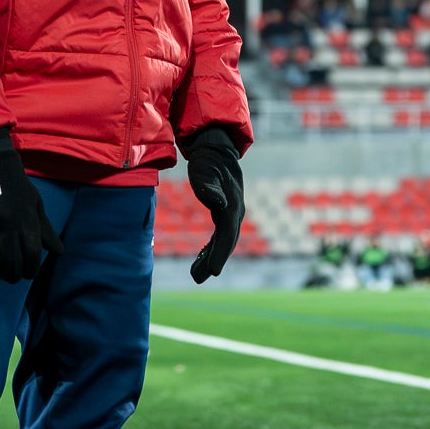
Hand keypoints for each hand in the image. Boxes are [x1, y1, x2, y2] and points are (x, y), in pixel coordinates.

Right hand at [0, 127, 62, 280]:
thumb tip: (59, 252)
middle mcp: (7, 225)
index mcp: (26, 219)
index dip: (31, 269)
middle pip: (11, 263)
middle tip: (14, 277)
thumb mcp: (35, 203)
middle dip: (14, 275)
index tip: (29, 273)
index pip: (31, 254)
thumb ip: (45, 230)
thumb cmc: (15, 183)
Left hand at [182, 128, 244, 283]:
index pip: (227, 234)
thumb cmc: (208, 161)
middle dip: (214, 261)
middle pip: (226, 242)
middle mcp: (234, 212)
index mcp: (231, 205)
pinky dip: (210, 248)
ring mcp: (230, 213)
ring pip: (222, 241)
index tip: (214, 271)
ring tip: (195, 275)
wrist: (216, 150)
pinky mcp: (224, 213)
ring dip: (210, 258)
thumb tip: (217, 202)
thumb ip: (209, 187)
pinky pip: (219, 236)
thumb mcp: (204, 170)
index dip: (220, 253)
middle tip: (198, 278)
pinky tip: (199, 259)